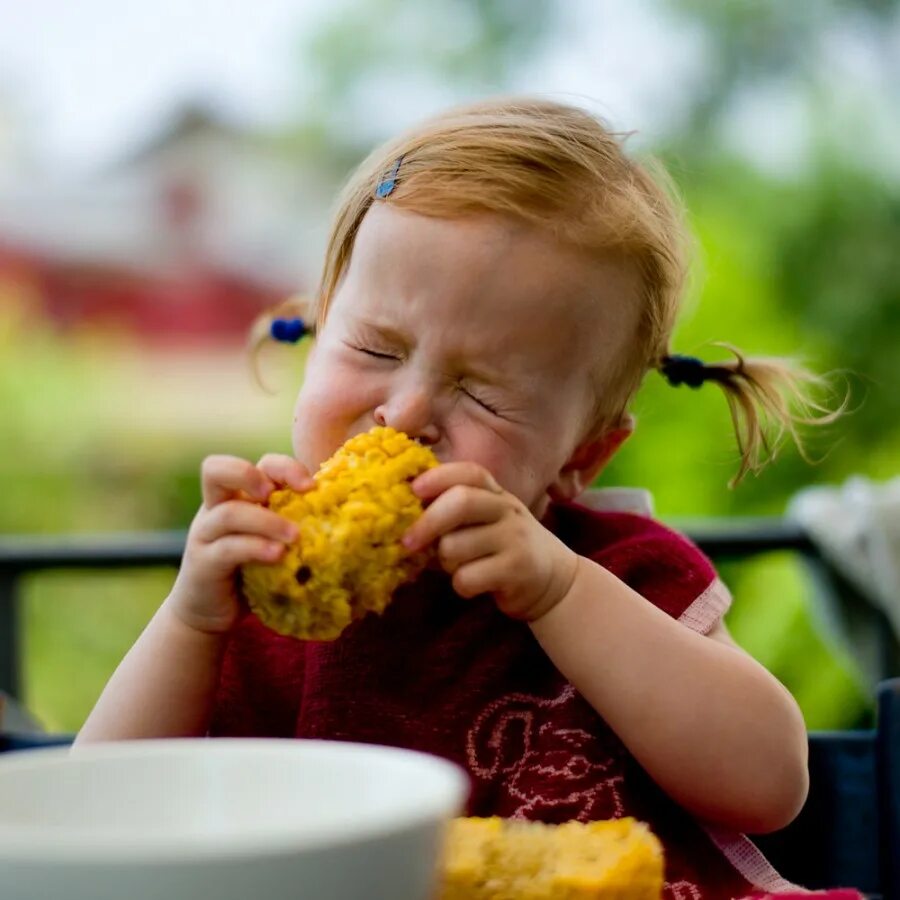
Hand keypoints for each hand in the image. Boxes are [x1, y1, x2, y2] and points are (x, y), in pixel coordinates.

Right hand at [167, 453, 313, 633]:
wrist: (213, 611)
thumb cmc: (251, 569)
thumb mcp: (271, 539)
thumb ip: (291, 521)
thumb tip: (341, 513)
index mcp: (237, 496)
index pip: (255, 464)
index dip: (283, 467)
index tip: (311, 486)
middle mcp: (215, 508)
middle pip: (215, 469)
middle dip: (248, 474)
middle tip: (275, 493)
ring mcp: (205, 535)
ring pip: (229, 513)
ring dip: (267, 521)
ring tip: (295, 537)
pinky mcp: (203, 563)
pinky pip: (228, 548)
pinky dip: (256, 548)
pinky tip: (278, 555)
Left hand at [402, 462, 578, 620]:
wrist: (550, 578)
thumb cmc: (499, 546)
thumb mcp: (483, 519)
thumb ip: (450, 509)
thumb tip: (398, 509)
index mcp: (494, 492)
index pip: (468, 472)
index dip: (437, 477)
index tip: (413, 490)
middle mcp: (507, 508)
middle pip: (460, 502)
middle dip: (427, 523)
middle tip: (408, 542)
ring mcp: (515, 538)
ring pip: (455, 546)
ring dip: (445, 562)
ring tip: (458, 565)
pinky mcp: (517, 570)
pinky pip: (467, 577)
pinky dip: (461, 585)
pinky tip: (474, 584)